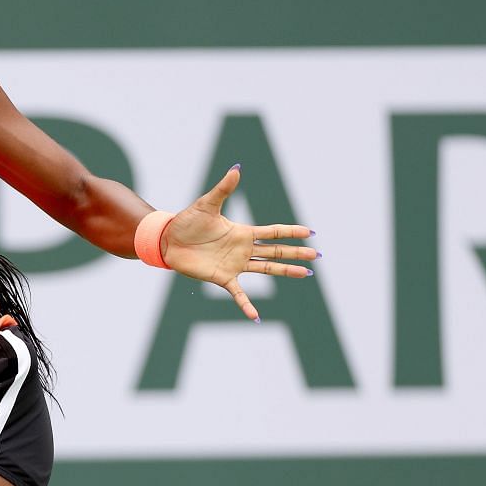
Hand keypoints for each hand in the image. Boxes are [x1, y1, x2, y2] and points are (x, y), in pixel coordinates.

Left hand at [160, 165, 318, 321]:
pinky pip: (238, 294)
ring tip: (305, 274)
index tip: (311, 232)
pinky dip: (247, 305)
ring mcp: (235, 264)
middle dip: (297, 253)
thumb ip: (224, 189)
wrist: (169, 240)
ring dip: (285, 271)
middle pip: (276, 251)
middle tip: (317, 255)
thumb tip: (236, 169)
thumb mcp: (207, 204)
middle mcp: (243, 249)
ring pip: (266, 269)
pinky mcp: (222, 278)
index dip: (291, 232)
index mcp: (243, 232)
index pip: (273, 232)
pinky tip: (257, 317)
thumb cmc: (187, 221)